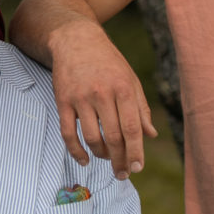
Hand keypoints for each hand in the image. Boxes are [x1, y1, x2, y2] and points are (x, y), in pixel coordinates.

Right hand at [48, 20, 155, 178]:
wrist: (75, 39)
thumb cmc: (107, 61)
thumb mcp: (130, 79)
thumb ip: (141, 108)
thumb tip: (150, 135)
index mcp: (124, 89)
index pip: (132, 128)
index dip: (136, 151)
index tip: (137, 168)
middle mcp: (103, 94)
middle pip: (113, 137)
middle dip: (120, 160)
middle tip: (123, 173)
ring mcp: (81, 98)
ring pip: (92, 138)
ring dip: (101, 155)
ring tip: (106, 159)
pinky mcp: (63, 101)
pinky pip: (68, 133)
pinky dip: (76, 151)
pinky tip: (85, 160)